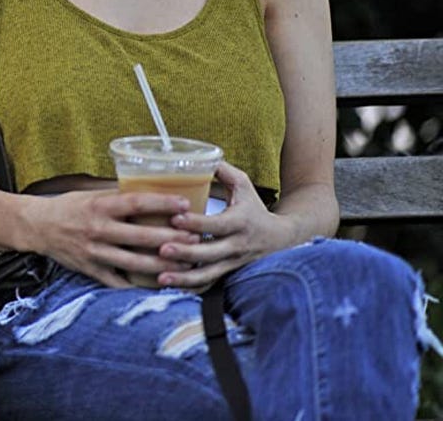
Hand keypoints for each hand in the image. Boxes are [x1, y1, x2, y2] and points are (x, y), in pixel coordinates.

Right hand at [26, 189, 201, 287]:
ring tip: (185, 264)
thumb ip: (119, 196)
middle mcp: (97, 229)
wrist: (37, 226)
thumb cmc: (68, 206)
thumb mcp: (91, 194)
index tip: (185, 204)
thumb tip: (152, 191)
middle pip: (141, 236)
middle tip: (196, 239)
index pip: (136, 203)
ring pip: (134, 262)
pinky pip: (118, 281)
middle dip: (171, 239)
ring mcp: (94, 252)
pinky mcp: (90, 270)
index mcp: (99, 206)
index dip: (162, 203)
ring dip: (162, 265)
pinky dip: (138, 284)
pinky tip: (159, 284)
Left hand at [155, 162, 293, 288]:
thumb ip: (222, 170)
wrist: (281, 239)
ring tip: (161, 276)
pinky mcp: (229, 274)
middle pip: (211, 252)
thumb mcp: (244, 185)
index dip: (197, 223)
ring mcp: (233, 262)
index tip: (175, 218)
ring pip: (209, 274)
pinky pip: (209, 283)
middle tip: (161, 249)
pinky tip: (169, 285)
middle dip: (186, 252)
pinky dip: (190, 287)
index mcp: (240, 221)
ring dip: (185, 277)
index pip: (217, 224)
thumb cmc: (254, 207)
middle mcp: (238, 245)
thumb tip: (197, 156)